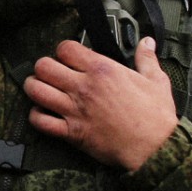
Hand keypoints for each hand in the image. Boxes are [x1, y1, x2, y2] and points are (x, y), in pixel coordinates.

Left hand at [23, 37, 178, 172]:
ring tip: (41, 90)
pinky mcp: (72, 132)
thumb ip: (146, 59)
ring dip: (35, 88)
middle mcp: (84, 87)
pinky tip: (43, 114)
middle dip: (44, 68)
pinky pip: (40, 121)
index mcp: (102, 70)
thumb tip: (146, 42)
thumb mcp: (156, 81)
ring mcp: (75, 109)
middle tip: (51, 74)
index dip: (63, 51)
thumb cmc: (156, 117)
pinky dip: (37, 117)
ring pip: (36, 91)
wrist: (155, 148)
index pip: (66, 48)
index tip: (68, 58)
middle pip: (44, 66)